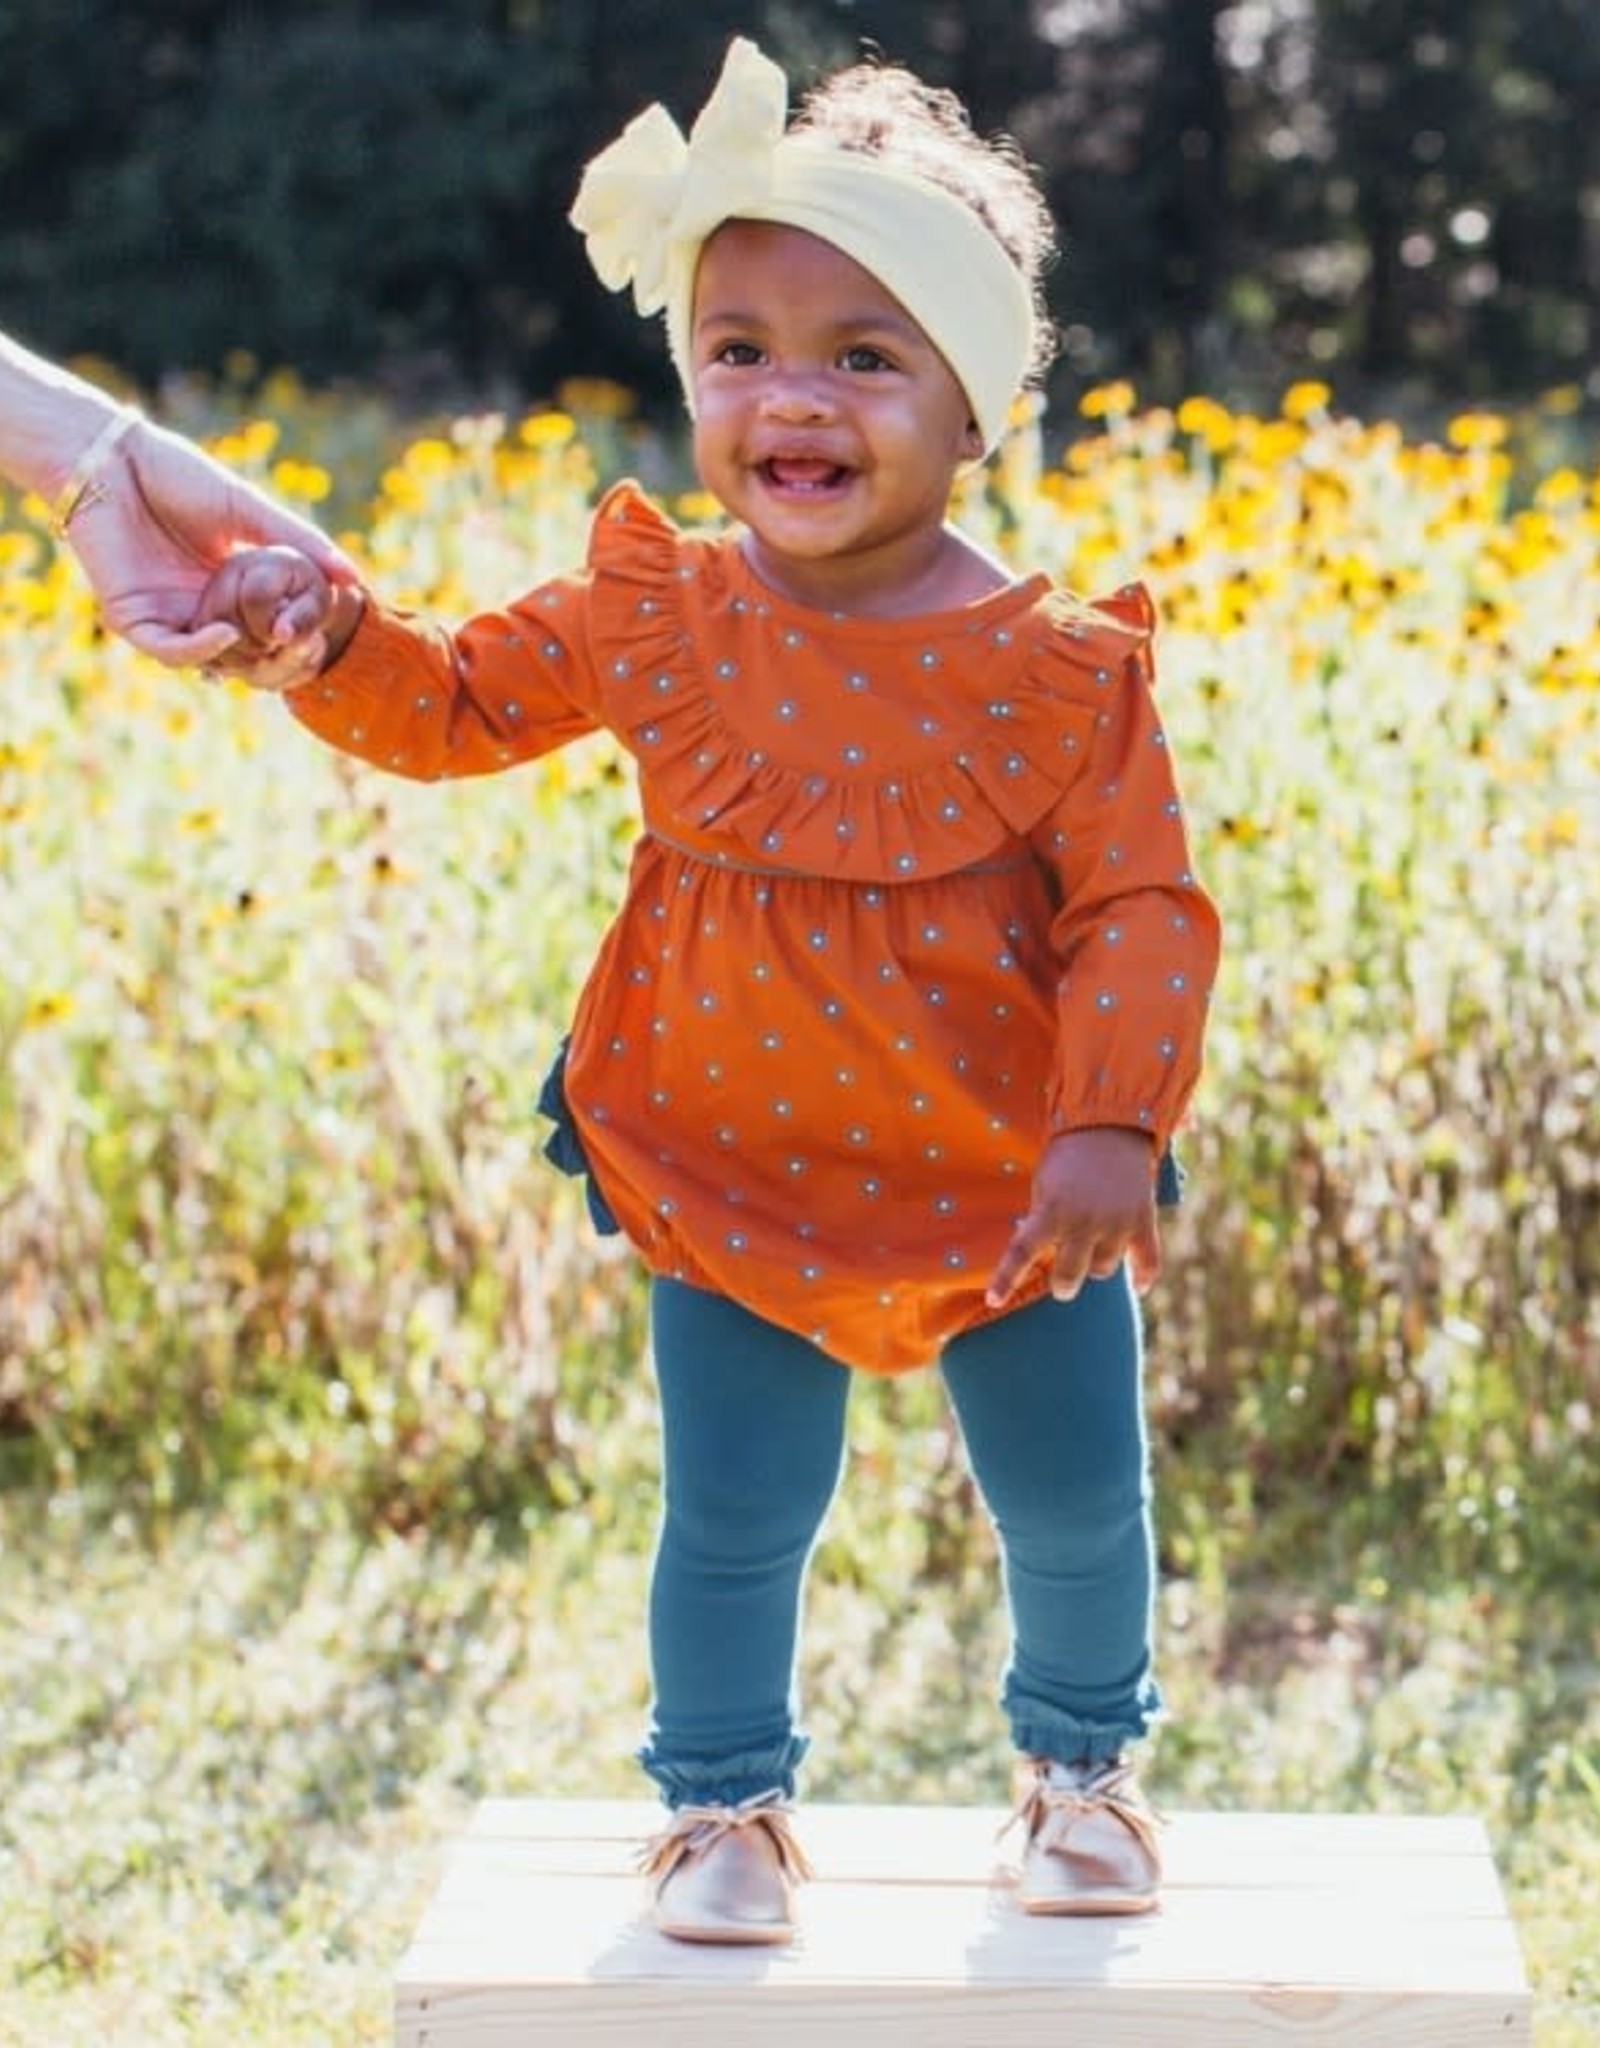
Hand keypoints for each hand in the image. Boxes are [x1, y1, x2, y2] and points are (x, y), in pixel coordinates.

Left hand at [62, 415, 358, 676]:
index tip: (317, 637)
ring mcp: (163, 614)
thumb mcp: (253, 513)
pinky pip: (168, 650)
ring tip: (268, 643)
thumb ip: (301, 544)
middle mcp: (194, 605)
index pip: (261, 629)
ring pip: (204, 661)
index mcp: (222, 584)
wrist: (112, 458)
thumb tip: (354, 578)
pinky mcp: (130, 617)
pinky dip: (198, 650)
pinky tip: (226, 633)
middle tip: (299, 654)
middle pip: (236, 655)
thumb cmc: (178, 475)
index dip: (289, 639)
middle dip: (267, 661)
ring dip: (237, 660)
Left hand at [985, 1127, 1160, 1308]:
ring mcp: (1115, 1224)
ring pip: (1103, 1270)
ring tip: (1093, 1252)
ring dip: (1095, 1266)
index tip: (994, 1300)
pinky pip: (1148, 1262)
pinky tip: (1139, 1286)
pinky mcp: (1142, 1221)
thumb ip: (1042, 1218)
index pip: (1021, 1252)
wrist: (1111, 1125)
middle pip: (1069, 1276)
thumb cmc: (1068, 1155)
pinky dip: (1144, 1277)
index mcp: (1051, 1211)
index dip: (1006, 1278)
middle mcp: (1083, 1223)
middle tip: (1062, 1283)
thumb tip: (1039, 1253)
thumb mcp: (1043, 1184)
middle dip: (1063, 1284)